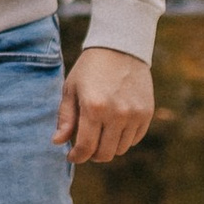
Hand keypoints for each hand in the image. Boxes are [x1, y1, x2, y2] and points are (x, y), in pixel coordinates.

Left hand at [55, 46, 154, 162]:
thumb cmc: (90, 68)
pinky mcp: (146, 113)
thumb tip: (58, 142)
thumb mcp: (71, 88)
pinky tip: (115, 127)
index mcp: (94, 107)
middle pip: (104, 154)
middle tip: (86, 147)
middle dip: (92, 155)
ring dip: (108, 147)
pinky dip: (124, 139)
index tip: (72, 155)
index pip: (85, 147)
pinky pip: (134, 139)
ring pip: (120, 149)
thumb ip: (65, 117)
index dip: (77, 156)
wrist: (121, 47)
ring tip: (100, 134)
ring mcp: (134, 114)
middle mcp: (117, 114)